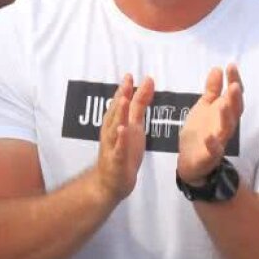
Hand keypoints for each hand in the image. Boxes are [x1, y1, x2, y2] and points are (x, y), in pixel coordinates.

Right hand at [92, 74, 153, 203]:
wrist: (111, 183)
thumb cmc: (123, 152)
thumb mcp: (134, 126)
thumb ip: (139, 106)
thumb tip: (147, 83)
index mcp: (116, 124)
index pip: (119, 104)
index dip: (124, 90)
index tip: (129, 75)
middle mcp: (112, 133)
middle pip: (115, 113)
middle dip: (120, 97)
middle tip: (126, 82)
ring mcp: (113, 146)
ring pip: (115, 128)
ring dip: (118, 114)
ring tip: (123, 100)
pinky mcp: (116, 160)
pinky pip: (118, 148)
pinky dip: (120, 139)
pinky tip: (123, 130)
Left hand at [177, 65, 242, 185]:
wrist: (189, 160)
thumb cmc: (200, 131)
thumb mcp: (203, 107)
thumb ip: (212, 90)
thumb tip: (218, 68)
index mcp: (224, 113)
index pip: (232, 95)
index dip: (234, 81)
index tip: (230, 66)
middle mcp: (225, 125)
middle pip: (235, 110)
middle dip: (235, 98)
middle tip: (234, 85)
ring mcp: (220, 140)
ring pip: (227, 128)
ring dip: (226, 116)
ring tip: (224, 104)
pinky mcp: (210, 155)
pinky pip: (214, 150)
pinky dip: (213, 144)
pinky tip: (210, 137)